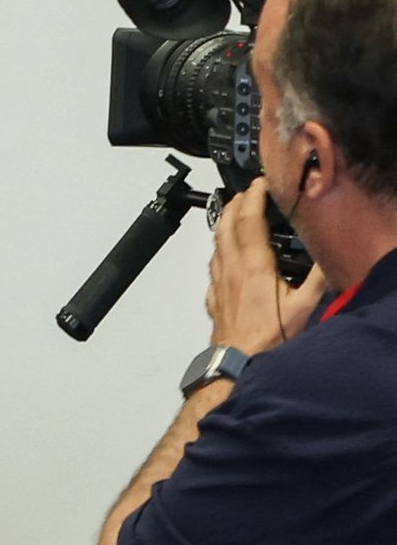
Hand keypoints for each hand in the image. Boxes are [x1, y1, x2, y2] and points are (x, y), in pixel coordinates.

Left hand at [207, 179, 326, 352]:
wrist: (236, 361)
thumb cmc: (268, 336)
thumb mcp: (304, 305)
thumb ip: (319, 277)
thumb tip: (330, 254)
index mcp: (254, 265)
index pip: (249, 220)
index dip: (252, 197)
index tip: (259, 183)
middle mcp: (232, 267)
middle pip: (226, 225)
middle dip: (234, 204)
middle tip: (244, 192)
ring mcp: (219, 281)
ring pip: (217, 242)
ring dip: (224, 222)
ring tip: (232, 213)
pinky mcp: (213, 295)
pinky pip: (213, 264)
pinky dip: (219, 249)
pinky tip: (224, 253)